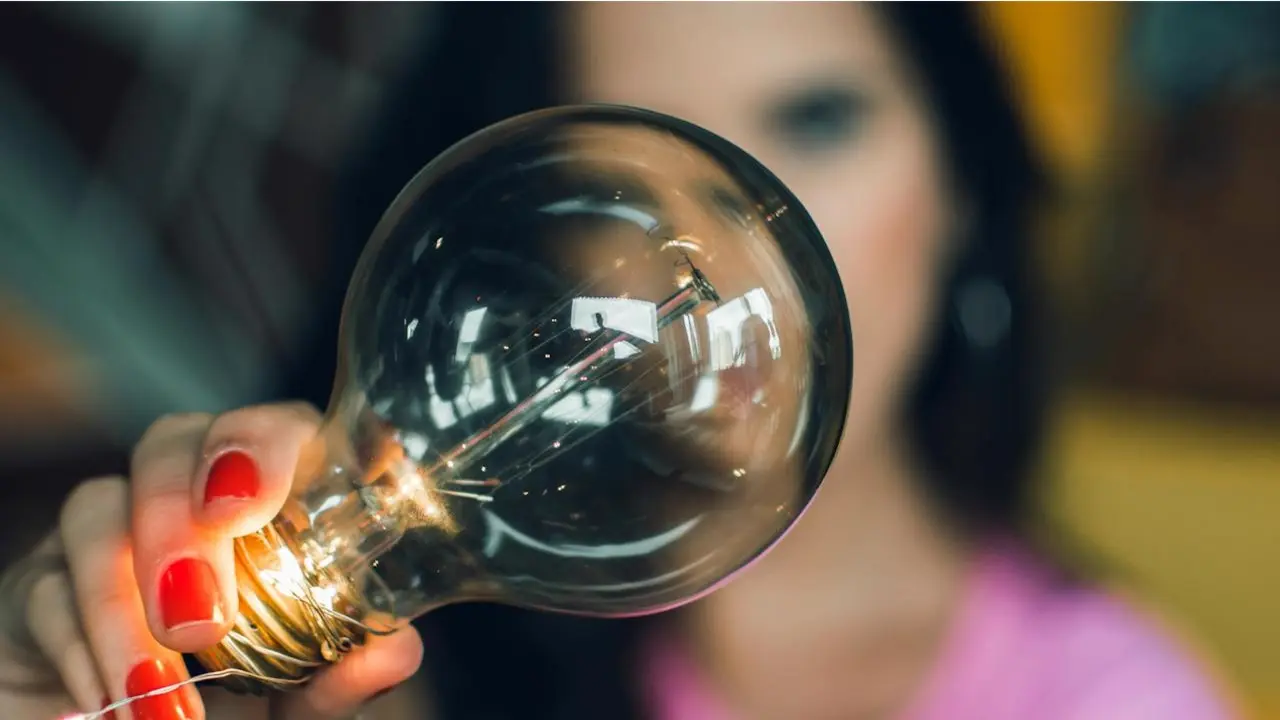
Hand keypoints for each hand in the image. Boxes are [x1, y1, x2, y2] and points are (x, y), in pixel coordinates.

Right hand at [0, 404, 424, 718]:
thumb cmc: (243, 694)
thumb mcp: (302, 690)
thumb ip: (343, 670)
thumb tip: (397, 652)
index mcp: (269, 495)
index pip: (274, 427)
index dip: (263, 444)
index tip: (251, 507)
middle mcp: (186, 490)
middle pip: (171, 444)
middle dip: (179, 523)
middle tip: (202, 619)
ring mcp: (109, 527)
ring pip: (95, 508)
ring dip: (124, 600)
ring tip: (159, 686)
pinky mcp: (41, 580)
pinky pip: (43, 587)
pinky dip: (80, 646)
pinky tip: (108, 701)